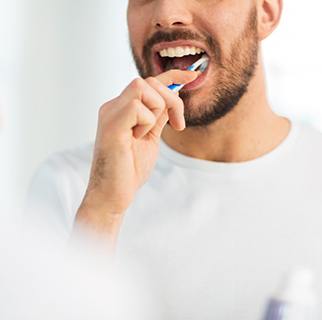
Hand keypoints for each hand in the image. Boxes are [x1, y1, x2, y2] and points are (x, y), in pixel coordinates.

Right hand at [75, 70, 198, 239]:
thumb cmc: (129, 170)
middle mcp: (113, 107)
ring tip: (145, 134)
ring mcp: (110, 114)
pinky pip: (137, 107)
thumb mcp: (150, 137)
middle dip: (171, 99)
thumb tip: (172, 98)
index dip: (172, 75)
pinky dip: (146, 123)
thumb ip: (158, 117)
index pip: (148, 83)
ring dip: (155, 111)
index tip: (193, 76)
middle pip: (148, 82)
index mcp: (122, 110)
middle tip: (177, 124)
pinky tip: (137, 139)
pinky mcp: (111, 125)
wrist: (113, 195)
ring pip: (143, 88)